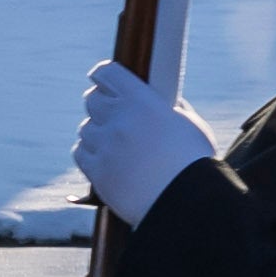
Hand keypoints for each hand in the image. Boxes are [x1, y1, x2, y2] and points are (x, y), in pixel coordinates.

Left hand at [73, 56, 208, 222]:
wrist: (185, 203)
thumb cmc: (194, 164)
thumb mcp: (190, 125)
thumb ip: (170, 108)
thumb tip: (164, 103)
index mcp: (142, 100)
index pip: (106, 73)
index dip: (104, 77)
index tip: (105, 82)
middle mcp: (118, 119)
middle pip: (92, 100)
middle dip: (102, 106)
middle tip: (115, 117)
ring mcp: (105, 145)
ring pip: (86, 128)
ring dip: (98, 133)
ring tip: (117, 146)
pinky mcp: (97, 171)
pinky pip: (81, 153)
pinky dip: (91, 155)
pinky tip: (107, 160)